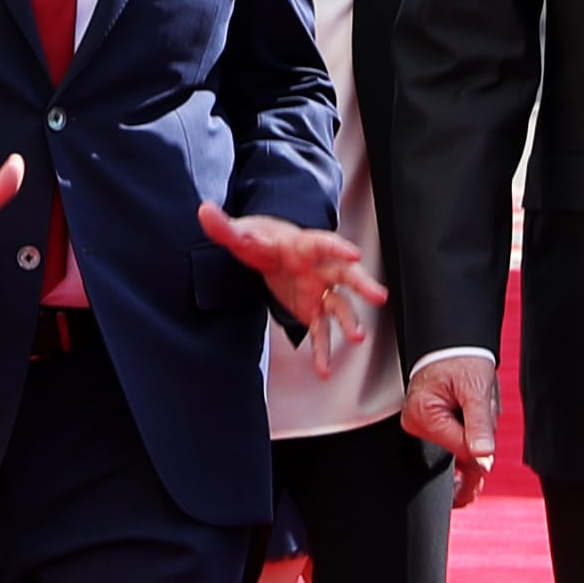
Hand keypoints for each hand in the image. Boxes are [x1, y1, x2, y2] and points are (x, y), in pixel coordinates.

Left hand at [195, 204, 386, 374]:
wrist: (270, 250)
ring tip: (358, 337)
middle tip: (379, 296)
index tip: (355, 252)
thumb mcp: (242, 233)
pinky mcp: (313, 310)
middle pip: (346, 274)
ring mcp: (320, 290)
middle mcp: (320, 267)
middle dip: (362, 284)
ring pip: (340, 306)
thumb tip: (204, 212)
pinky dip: (322, 351)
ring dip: (350, 322)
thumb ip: (224, 226)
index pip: (325, 243)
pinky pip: (321, 332)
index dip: (339, 247)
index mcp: (305, 245)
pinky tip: (323, 370)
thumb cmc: (262, 239)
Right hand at [401, 353, 500, 508]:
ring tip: (473, 396)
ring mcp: (421, 422)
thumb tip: (483, 457)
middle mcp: (416, 422)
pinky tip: (467, 405)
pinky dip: (468, 421)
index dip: (483, 439)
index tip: (489, 419)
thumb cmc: (460, 357)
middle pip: (462, 445)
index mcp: (422, 415)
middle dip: (480, 426)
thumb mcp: (476, 389)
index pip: (461, 448)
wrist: (453, 341)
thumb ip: (480, 425)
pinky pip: (456, 431)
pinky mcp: (428, 421)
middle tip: (480, 399)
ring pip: (462, 439)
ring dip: (476, 422)